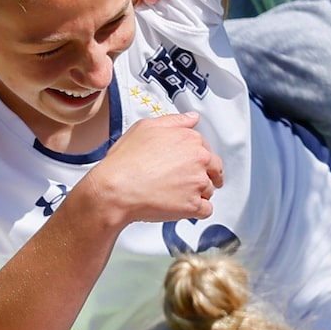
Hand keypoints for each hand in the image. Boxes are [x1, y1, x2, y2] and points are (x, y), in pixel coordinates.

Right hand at [70, 112, 219, 228]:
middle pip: (215, 169)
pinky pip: (206, 210)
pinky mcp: (193, 205)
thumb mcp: (145, 127)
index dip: (198, 156)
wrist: (115, 190)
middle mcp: (198, 160)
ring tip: (177, 195)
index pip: (206, 147)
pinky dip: (197, 211)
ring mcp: (197, 183)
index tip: (191, 163)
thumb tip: (191, 119)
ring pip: (209, 190)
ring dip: (198, 193)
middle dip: (206, 175)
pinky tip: (184, 208)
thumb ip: (174, 121)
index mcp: (189, 139)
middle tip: (191, 181)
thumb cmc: (125, 161)